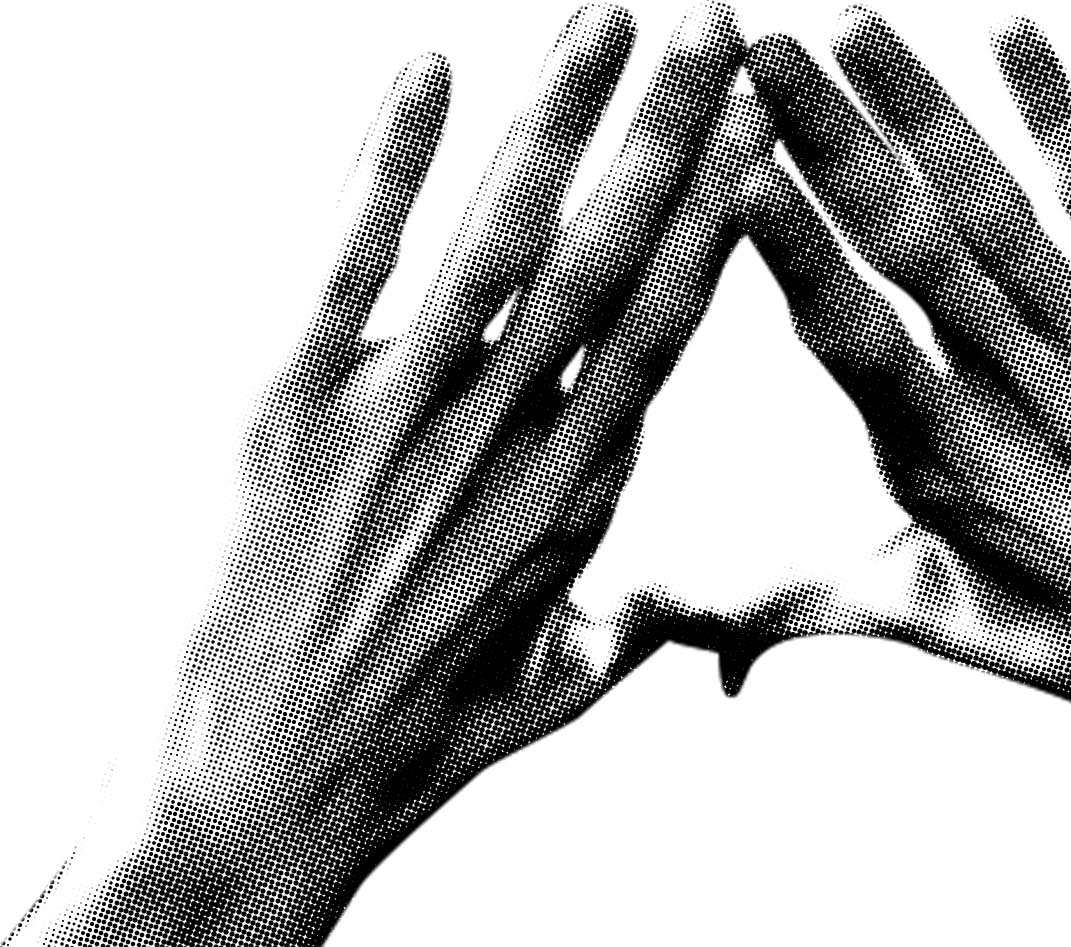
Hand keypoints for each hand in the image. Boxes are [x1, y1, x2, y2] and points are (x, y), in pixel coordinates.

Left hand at [8, 7, 765, 944]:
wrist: (256, 791)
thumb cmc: (408, 742)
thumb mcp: (546, 694)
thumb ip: (619, 629)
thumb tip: (668, 612)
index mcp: (578, 493)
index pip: (666, 324)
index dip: (716, 217)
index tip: (752, 133)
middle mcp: (509, 439)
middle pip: (609, 256)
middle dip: (665, 128)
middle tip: (709, 24)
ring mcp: (400, 416)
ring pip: (501, 237)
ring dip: (556, 115)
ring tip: (604, 14)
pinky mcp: (287, 403)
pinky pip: (348, 259)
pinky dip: (383, 157)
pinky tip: (420, 66)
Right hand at [737, 9, 1070, 859]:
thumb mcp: (927, 619)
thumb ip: (794, 604)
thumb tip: (680, 645)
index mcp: (939, 458)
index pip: (850, 335)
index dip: (795, 252)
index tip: (738, 173)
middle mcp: (1013, 385)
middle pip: (908, 243)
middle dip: (830, 140)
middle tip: (760, 50)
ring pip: (992, 203)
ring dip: (920, 106)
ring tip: (851, 20)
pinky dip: (1058, 113)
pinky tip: (1012, 28)